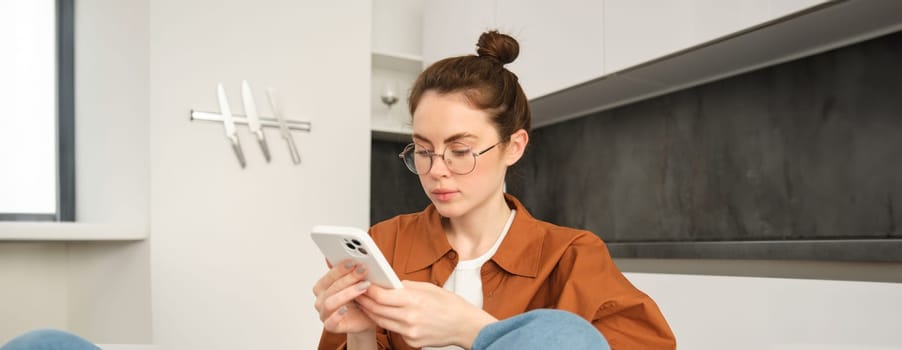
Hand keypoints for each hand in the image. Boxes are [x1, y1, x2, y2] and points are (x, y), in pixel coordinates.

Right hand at [313, 259, 376, 334]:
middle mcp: (321, 299)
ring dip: (348, 293)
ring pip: (330, 302)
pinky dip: (337, 315)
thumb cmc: (360, 299)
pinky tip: (346, 309)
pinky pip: (330, 322)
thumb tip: (349, 252)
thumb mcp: (357, 282)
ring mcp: (324, 313)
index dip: (341, 268)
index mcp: (323, 285)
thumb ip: (351, 270)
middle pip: (331, 287)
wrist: (365, 319)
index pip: (329, 275)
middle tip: (363, 271)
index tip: (353, 261)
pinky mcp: (330, 326)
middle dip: (348, 278)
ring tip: (363, 287)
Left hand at [356, 281, 497, 347]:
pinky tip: (382, 314)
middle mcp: (410, 317)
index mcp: (414, 300)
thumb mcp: (429, 288)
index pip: (381, 296)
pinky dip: (386, 321)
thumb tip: (389, 283)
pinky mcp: (411, 341)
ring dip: (370, 311)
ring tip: (364, 303)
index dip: (367, 290)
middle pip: (377, 309)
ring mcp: (410, 331)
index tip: (362, 283)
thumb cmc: (450, 305)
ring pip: (381, 321)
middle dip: (364, 300)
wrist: (465, 326)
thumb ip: (406, 286)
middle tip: (356, 293)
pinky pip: (393, 329)